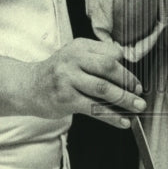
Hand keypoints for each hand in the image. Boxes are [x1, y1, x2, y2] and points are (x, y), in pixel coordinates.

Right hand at [30, 39, 144, 128]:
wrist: (28, 86)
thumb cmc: (57, 72)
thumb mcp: (74, 55)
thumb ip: (97, 57)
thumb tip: (126, 65)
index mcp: (79, 47)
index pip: (110, 53)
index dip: (126, 67)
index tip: (135, 80)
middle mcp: (73, 60)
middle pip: (108, 68)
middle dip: (128, 81)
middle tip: (140, 92)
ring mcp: (68, 80)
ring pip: (103, 89)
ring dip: (124, 99)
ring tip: (138, 107)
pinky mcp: (65, 100)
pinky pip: (94, 109)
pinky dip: (111, 116)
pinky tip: (123, 121)